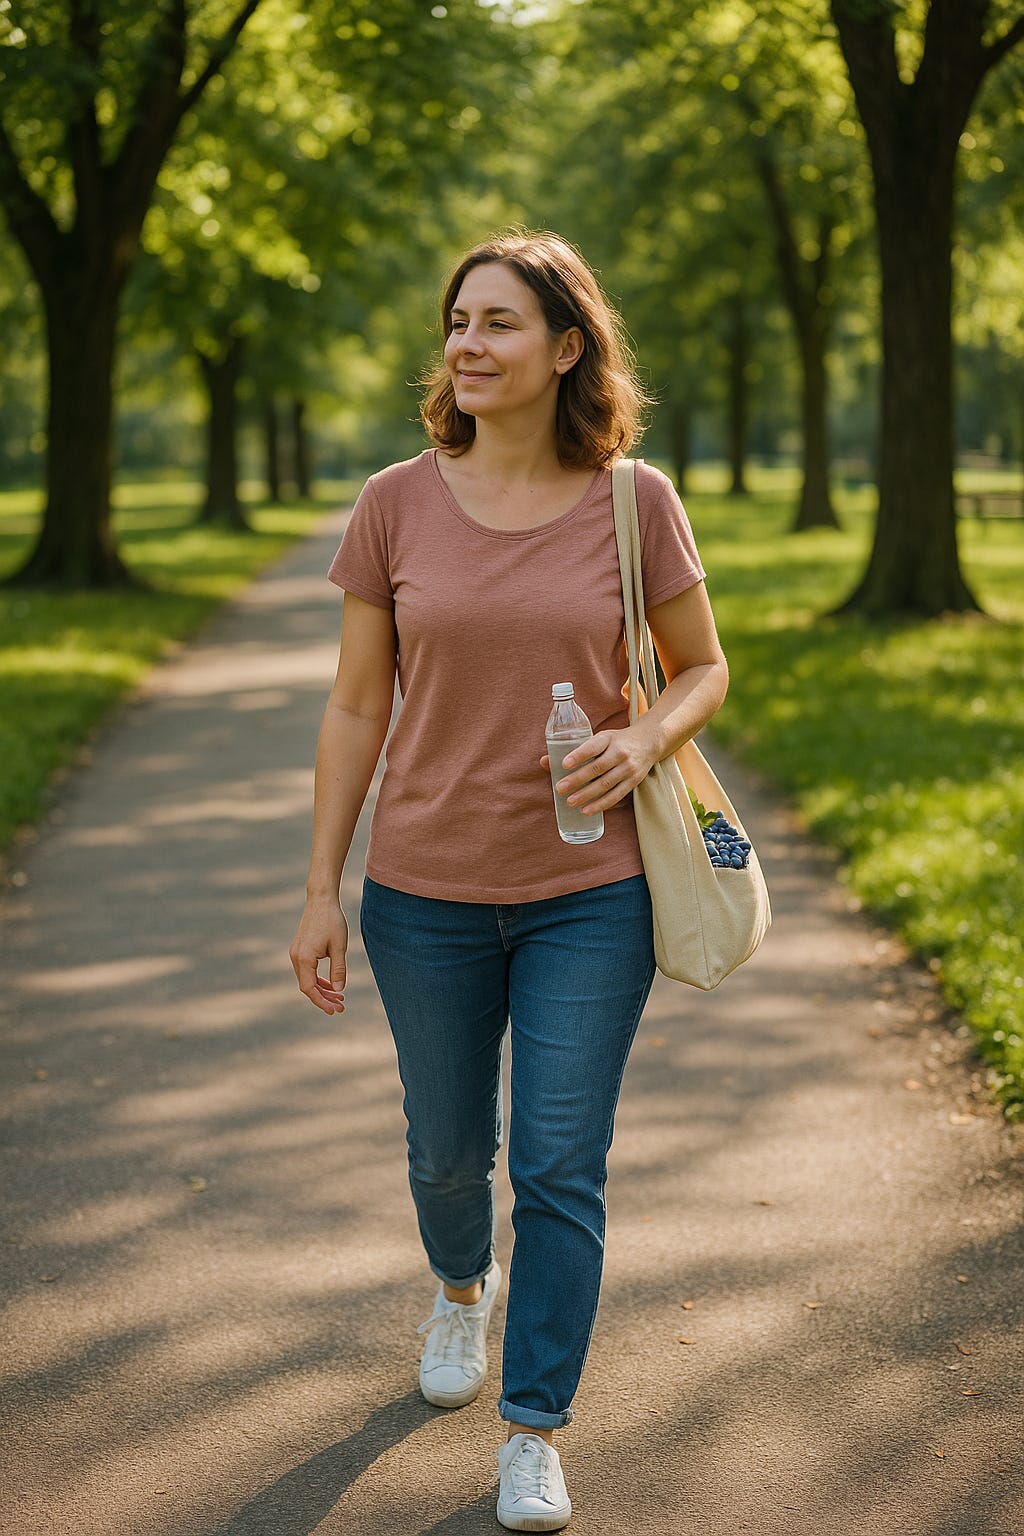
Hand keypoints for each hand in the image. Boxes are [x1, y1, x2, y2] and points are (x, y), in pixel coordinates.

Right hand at [289, 897, 348, 1014]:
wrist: (321, 899)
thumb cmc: (332, 921)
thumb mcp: (339, 947)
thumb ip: (338, 969)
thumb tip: (338, 990)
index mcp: (304, 958)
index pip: (309, 988)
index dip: (321, 1001)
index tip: (335, 1010)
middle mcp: (295, 957)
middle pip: (307, 986)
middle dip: (324, 998)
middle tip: (341, 1007)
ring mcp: (296, 953)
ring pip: (307, 979)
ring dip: (322, 989)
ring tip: (339, 998)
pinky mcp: (299, 949)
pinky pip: (307, 970)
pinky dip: (318, 979)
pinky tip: (330, 984)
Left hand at [539, 727, 656, 816]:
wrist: (648, 742)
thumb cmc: (616, 741)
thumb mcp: (599, 738)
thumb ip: (575, 750)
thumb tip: (544, 762)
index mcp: (608, 739)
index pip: (592, 746)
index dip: (578, 755)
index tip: (563, 764)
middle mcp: (620, 752)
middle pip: (597, 768)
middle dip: (577, 779)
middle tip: (560, 788)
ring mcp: (628, 768)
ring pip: (606, 784)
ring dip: (587, 795)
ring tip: (570, 802)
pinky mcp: (633, 782)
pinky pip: (616, 795)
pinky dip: (601, 804)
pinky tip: (587, 810)